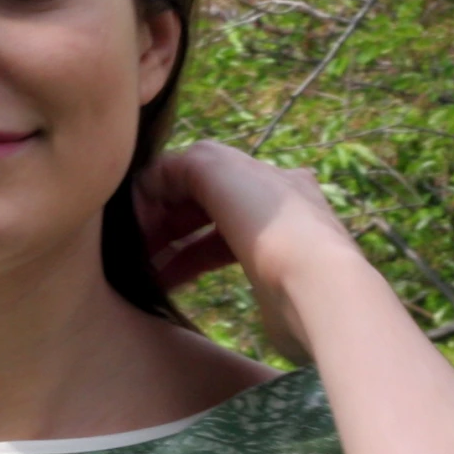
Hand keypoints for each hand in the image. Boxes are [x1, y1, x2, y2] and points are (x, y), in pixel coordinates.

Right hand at [132, 140, 360, 361]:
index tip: (135, 216)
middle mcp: (273, 200)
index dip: (162, 186)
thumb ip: (180, 164)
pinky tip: (172, 281)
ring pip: (211, 233)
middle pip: (204, 199)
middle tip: (137, 245)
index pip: (199, 165)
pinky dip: (193, 267)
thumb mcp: (219, 173)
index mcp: (264, 171)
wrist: (318, 289)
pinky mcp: (271, 275)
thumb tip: (152, 180)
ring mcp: (274, 239)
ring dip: (174, 246)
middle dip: (166, 218)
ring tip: (146, 270)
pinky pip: (222, 261)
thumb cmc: (270, 226)